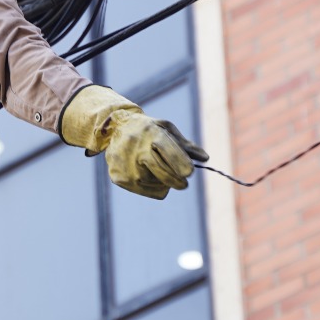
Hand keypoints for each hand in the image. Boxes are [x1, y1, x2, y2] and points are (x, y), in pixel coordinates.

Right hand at [60, 85, 209, 198]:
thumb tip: (205, 159)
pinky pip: (146, 191)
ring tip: (155, 169)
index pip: (168, 151)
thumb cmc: (147, 129)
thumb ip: (186, 145)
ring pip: (157, 185)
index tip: (189, 173)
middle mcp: (137, 150)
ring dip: (163, 181)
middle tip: (184, 183)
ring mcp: (126, 166)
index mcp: (151, 134)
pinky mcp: (119, 179)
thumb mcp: (166, 129)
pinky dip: (152, 186)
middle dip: (178, 180)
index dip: (181, 163)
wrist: (114, 129)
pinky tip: (145, 174)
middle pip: (164, 173)